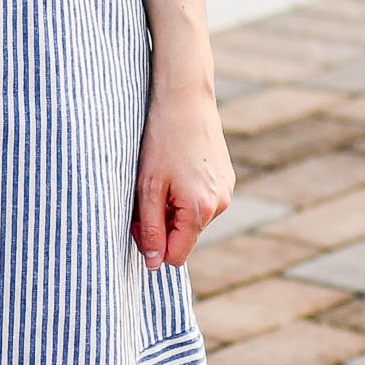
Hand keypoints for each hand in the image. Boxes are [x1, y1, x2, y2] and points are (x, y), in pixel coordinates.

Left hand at [133, 91, 234, 268]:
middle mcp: (220, 204)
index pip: (176, 255)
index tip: (137, 224)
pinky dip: (186, 196)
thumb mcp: (148, 187)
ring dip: (174, 209)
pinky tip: (177, 170)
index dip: (153, 246)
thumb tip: (155, 263)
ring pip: (193, 220)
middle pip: (185, 238)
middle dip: (163, 225)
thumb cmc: (161, 141)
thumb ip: (151, 228)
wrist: (185, 100)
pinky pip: (203, 202)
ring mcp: (227, 191)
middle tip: (145, 196)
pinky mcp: (227, 179)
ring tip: (162, 178)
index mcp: (201, 209)